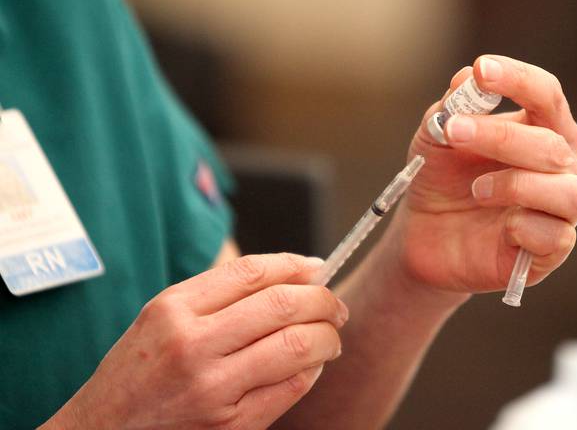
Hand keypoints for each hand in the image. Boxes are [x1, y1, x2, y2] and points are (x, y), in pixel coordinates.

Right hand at [44, 254, 347, 429]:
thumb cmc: (138, 372)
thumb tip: (295, 274)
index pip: (253, 271)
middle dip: (323, 300)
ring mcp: (213, 388)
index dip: (295, 265)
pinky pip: (292, 387)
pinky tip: (312, 365)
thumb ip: (219, 294)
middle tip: (336, 306)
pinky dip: (313, 371)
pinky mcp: (231, 425)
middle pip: (283, 304)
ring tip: (331, 336)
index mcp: (173, 308)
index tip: (318, 267)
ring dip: (327, 336)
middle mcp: (192, 344)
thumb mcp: (162, 318)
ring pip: (297, 345)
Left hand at [394, 55, 576, 293]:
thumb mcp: (437, 137)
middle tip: (453, 132)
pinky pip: (555, 236)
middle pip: (552, 143)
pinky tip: (498, 226)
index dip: (519, 80)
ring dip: (515, 184)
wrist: (424, 235)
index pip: (547, 96)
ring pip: (567, 191)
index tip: (483, 70)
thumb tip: (467, 77)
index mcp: (541, 128)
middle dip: (500, 136)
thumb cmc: (442, 178)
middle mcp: (561, 166)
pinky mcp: (550, 250)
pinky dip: (522, 226)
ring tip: (476, 189)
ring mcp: (559, 209)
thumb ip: (452, 107)